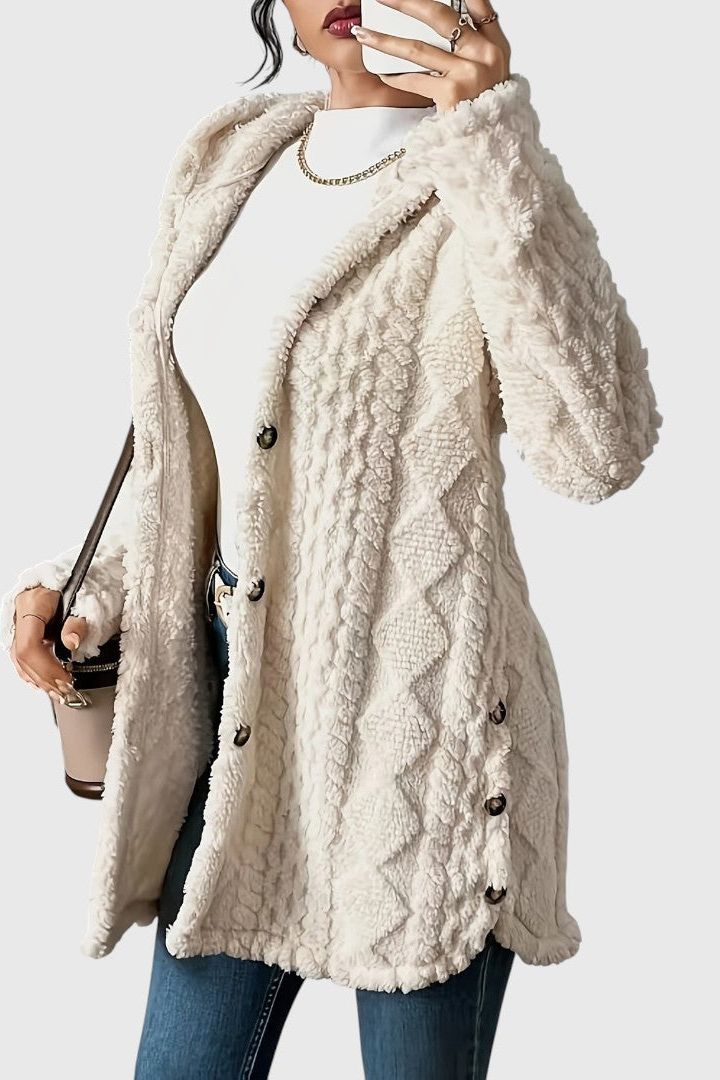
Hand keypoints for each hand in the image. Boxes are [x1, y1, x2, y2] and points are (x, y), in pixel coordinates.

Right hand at [10, 586, 88, 702]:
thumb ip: (79, 622)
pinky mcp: (26, 626)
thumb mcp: (90, 599)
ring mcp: (20, 618)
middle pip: (23, 655)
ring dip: (39, 678)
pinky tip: (47, 681)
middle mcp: (21, 610)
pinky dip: (35, 670)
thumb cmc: (89, 580)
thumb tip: (71, 642)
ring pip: (20, 657)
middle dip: (44, 678)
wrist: (86, 569)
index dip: (46, 668)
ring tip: (59, 691)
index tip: (66, 679)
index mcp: (34, 602)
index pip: (30, 645)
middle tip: (66, 690)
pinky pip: (23, 653)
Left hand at [351, 0, 510, 111]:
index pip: (477, 4)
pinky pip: (415, 80)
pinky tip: (380, 73)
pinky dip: (395, 77)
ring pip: (418, 48)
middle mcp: (485, 54)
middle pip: (440, 17)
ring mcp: (469, 74)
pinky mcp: (452, 95)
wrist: (490, 147)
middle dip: (406, 3)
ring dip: (385, 40)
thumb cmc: (486, 112)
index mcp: (496, 45)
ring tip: (363, 34)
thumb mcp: (490, 75)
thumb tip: (436, 25)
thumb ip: (472, 48)